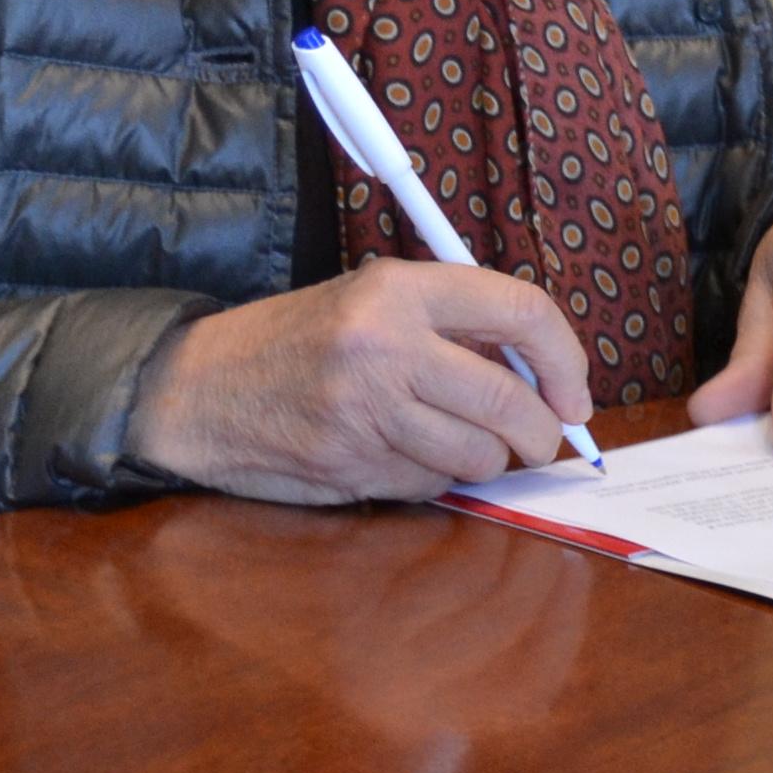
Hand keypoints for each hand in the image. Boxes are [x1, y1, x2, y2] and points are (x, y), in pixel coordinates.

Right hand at [126, 260, 593, 503]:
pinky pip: (431, 483)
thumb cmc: (296, 341)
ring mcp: (365, 411)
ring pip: (478, 456)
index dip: (566, 360)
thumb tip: (545, 370)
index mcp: (398, 289)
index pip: (522, 311)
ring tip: (455, 439)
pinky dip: (433, 477)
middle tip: (540, 439)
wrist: (196, 389)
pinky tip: (400, 453)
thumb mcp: (371, 300)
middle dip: (539, 432)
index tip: (576, 395)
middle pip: (510, 402)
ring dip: (484, 459)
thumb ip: (453, 324)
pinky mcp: (351, 464)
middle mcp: (385, 345)